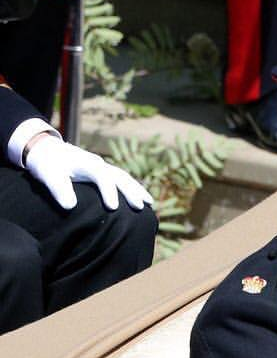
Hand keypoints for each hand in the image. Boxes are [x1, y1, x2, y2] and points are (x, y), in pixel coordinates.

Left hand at [24, 135, 153, 210]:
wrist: (45, 149)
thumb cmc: (47, 164)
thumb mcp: (48, 177)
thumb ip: (59, 190)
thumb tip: (71, 207)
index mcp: (87, 164)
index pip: (103, 177)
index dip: (109, 192)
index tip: (113, 208)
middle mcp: (99, 163)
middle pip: (120, 177)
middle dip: (132, 191)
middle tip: (141, 207)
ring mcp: (103, 166)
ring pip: (124, 177)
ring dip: (137, 189)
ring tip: (150, 203)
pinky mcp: (103, 171)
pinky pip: (122, 179)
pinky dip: (133, 188)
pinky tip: (140, 197)